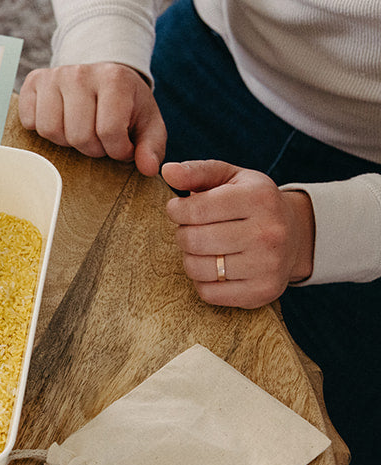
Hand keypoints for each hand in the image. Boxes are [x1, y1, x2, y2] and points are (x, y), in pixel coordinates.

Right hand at [19, 62, 166, 175]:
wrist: (103, 76)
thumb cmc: (126, 104)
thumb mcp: (147, 123)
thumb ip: (152, 146)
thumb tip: (148, 168)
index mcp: (114, 79)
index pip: (109, 131)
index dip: (117, 150)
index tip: (123, 147)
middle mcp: (81, 73)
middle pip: (78, 135)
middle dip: (92, 148)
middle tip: (101, 140)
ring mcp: (54, 76)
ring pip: (50, 130)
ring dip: (66, 141)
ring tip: (80, 131)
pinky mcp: (32, 81)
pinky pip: (30, 122)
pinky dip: (43, 130)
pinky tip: (60, 121)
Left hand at [163, 159, 314, 308]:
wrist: (296, 235)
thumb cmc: (252, 202)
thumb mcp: (230, 178)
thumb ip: (196, 172)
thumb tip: (166, 171)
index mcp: (259, 198)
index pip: (195, 210)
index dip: (176, 211)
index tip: (178, 210)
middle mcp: (269, 232)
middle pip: (193, 240)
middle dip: (183, 234)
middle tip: (193, 230)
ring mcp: (269, 265)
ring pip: (197, 268)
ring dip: (190, 258)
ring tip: (204, 247)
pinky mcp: (263, 291)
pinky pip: (208, 293)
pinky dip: (202, 281)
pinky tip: (215, 267)